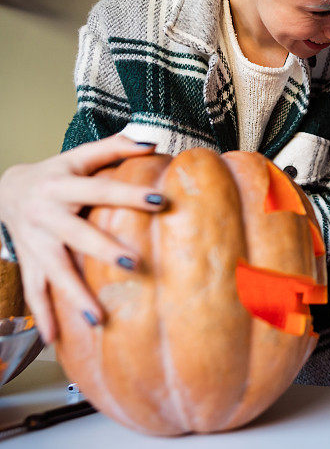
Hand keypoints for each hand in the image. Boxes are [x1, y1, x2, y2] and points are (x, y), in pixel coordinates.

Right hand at [0, 135, 166, 343]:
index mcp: (61, 185)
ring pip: (54, 271)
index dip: (129, 193)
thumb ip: (114, 147)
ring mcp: (34, 242)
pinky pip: (34, 291)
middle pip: (75, 235)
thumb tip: (153, 142)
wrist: (5, 190)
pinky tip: (55, 339)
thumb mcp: (80, 157)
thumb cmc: (57, 173)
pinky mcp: (29, 262)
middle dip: (103, 250)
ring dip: (75, 296)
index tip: (160, 199)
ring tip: (99, 320)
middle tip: (133, 266)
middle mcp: (45, 215)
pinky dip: (44, 316)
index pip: (100, 189)